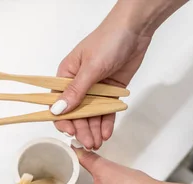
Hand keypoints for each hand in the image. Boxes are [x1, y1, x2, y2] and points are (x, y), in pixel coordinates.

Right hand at [51, 19, 151, 149]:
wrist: (135, 30)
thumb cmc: (108, 40)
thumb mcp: (90, 67)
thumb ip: (76, 91)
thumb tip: (57, 109)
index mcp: (66, 75)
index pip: (58, 102)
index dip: (62, 119)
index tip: (70, 132)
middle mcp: (79, 84)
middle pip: (77, 112)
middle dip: (81, 129)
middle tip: (88, 143)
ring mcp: (96, 89)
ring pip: (92, 114)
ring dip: (94, 129)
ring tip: (98, 143)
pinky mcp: (111, 92)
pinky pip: (107, 111)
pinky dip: (106, 122)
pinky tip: (106, 133)